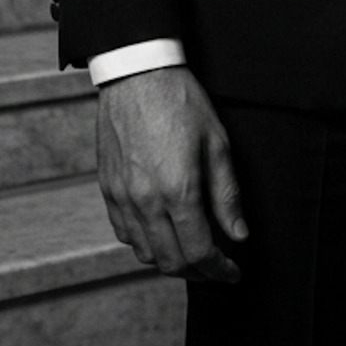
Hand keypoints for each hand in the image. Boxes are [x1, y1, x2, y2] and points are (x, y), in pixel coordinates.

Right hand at [96, 66, 247, 281]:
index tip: (232, 271)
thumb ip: (227, 194)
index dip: (220, 270)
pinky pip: (124, 233)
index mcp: (178, 190)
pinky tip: (161, 233)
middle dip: (198, 273)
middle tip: (216, 267)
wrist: (137, 73)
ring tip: (190, 252)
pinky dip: (144, 244)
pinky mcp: (107, 189)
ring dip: (170, 261)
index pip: (199, 252)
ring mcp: (122, 197)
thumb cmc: (181, 101)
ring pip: (145, 253)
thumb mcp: (217, 142)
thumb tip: (238, 235)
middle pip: (171, 262)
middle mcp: (146, 200)